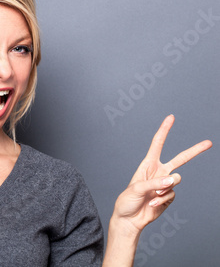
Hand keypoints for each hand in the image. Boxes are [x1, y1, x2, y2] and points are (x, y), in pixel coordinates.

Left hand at [112, 114, 211, 234]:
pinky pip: (172, 194)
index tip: (171, 117)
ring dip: (165, 188)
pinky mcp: (169, 196)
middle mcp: (158, 172)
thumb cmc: (127, 201)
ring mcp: (165, 184)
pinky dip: (162, 200)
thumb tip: (173, 180)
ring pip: (176, 180)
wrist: (129, 219)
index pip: (158, 144)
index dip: (164, 130)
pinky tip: (152, 204)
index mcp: (147, 165)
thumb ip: (154, 183)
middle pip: (180, 159)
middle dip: (194, 151)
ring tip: (153, 195)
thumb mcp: (136, 189)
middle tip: (209, 143)